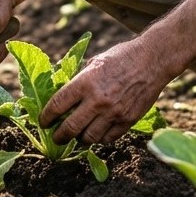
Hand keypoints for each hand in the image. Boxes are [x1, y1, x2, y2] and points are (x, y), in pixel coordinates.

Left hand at [38, 38, 173, 145]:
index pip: (56, 105)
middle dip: (59, 136)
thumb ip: (79, 78)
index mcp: (85, 82)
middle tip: (56, 137)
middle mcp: (97, 100)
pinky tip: (97, 133)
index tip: (43, 122)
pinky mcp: (128, 121)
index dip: (46, 117)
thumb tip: (61, 91)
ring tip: (78, 135)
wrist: (152, 60)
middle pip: (70, 128)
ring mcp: (113, 113)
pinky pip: (108, 139)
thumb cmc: (121, 57)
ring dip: (80, 139)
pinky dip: (100, 139)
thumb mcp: (95, 61)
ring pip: (88, 138)